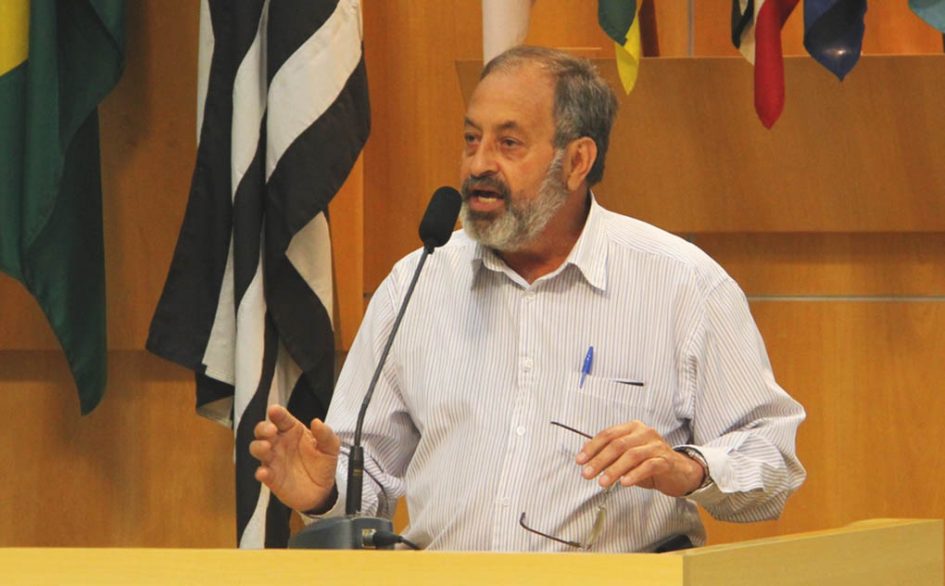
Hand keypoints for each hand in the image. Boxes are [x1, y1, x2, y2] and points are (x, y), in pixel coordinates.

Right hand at [249, 405, 340, 511]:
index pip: (282, 418)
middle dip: (263, 428)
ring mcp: (273, 460)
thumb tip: (317, 422)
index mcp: (292, 430)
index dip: (277, 413)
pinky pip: (262, 472)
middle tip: (271, 430)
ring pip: (258, 449)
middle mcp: (279, 443)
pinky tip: (264, 472)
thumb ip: (325, 434)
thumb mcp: (330, 447)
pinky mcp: (271, 477)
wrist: (323, 490)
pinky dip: (261, 472)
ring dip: (258, 446)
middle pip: (263, 430)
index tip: (274, 410)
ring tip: (266, 447)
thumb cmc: (323, 464)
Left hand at [576, 420, 705, 496]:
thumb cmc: (650, 462)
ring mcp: (656, 446)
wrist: (680, 472)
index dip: (592, 447)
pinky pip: (648, 466)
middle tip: (587, 474)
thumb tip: (585, 453)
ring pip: (631, 455)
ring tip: (603, 482)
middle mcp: (645, 433)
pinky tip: (624, 483)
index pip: (608, 434)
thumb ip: (610, 453)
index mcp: (633, 428)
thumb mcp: (627, 456)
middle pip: (618, 444)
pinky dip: (634, 474)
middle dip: (599, 460)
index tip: (580, 461)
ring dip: (614, 470)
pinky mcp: (666, 460)